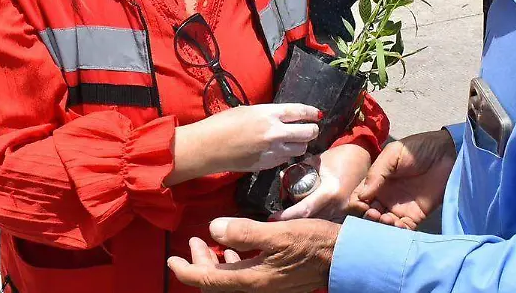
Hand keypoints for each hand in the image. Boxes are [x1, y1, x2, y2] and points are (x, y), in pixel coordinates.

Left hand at [167, 217, 337, 292]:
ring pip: (229, 280)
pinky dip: (233, 264)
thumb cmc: (313, 244)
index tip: (172, 259)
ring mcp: (266, 287)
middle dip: (199, 263)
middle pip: (216, 282)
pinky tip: (235, 250)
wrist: (343, 258)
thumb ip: (244, 232)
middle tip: (192, 243)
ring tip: (209, 244)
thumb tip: (213, 228)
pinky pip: (244, 277)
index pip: (208, 280)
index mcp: (252, 280)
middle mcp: (256, 288)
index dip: (186, 270)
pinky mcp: (275, 281)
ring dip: (215, 263)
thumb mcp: (278, 234)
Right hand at [169, 104, 320, 184]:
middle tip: (311, 129)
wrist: (208, 147)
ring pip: (300, 149)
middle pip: (307, 132)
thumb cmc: (222, 124)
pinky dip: (286, 154)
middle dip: (312, 130)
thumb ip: (268, 114)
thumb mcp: (247, 111)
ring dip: (301, 144)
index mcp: (268, 114)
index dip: (311, 112)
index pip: (299, 112)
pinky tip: (280, 151)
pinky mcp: (267, 165)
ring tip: (295, 141)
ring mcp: (272, 150)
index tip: (317, 114)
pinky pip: (285, 159)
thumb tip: (282, 117)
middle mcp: (274, 132)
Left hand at [271, 143, 370, 221]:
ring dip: (304, 221)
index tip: (273, 218)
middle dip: (293, 220)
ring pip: (318, 222)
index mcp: (330, 192)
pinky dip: (314, 219)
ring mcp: (343, 211)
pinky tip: (304, 217)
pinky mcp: (345, 213)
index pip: (305, 209)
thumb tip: (282, 178)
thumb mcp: (318, 161)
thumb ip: (300, 170)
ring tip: (288, 217)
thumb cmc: (340, 156)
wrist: (363, 158)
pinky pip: (326, 219)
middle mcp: (338, 206)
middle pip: (310, 220)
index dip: (287, 216)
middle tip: (277, 219)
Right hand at [349, 130, 456, 229]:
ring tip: (387, 218)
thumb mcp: (393, 154)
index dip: (357, 204)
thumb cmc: (418, 149)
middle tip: (375, 213)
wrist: (447, 154)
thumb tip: (361, 196)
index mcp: (377, 183)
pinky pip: (403, 230)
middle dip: (368, 218)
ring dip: (381, 226)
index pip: (359, 198)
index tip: (361, 205)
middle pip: (368, 214)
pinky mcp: (415, 217)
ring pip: (383, 225)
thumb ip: (376, 173)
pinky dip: (397, 232)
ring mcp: (399, 208)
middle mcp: (385, 198)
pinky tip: (397, 225)